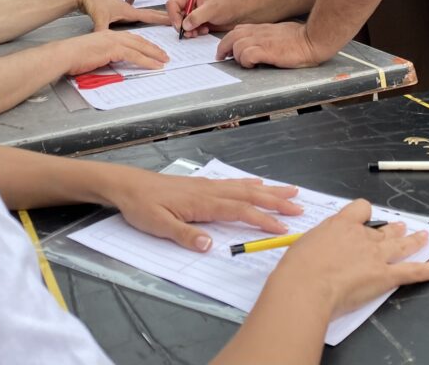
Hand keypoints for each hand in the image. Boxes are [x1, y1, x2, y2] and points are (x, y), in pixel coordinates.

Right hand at [64, 30, 168, 74]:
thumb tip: (113, 66)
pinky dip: (147, 61)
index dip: (143, 44)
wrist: (65, 54)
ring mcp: (114, 41)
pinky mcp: (113, 49)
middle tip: (164, 55)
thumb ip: (105, 57)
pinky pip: (135, 55)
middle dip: (153, 48)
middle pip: (139, 41)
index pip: (131, 39)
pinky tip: (155, 65)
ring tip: (164, 60)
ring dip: (154, 54)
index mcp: (108, 35)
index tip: (153, 50)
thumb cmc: (74, 57)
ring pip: (140, 47)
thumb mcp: (94, 55)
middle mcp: (113, 35)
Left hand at [71, 0, 168, 28]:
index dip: (162, 19)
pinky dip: (143, 18)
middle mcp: (130, 10)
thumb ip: (102, 29)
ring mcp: (125, 10)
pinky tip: (143, 21)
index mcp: (129, 11)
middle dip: (164, 17)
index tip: (174, 20)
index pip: (150, 16)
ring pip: (144, 14)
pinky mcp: (119, 12)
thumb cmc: (94, 1)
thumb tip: (103, 41)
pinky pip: (136, 16)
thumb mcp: (99, 17)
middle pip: (151, 14)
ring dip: (155, 16)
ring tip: (166, 20)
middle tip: (177, 19)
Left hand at [107, 167, 303, 251]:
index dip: (263, 220)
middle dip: (276, 202)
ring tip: (291, 191)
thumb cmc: (142, 206)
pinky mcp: (202, 184)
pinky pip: (233, 182)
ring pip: (245, 187)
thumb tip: (210, 246)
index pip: (240, 211)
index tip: (284, 228)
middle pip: (250, 195)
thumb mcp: (159, 225)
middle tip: (300, 207)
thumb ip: (185, 235)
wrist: (128, 185)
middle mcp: (211, 191)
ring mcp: (208, 186)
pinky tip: (258, 183)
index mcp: (204, 202)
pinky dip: (250, 183)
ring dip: (269, 190)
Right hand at [168, 0, 247, 38]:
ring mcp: (195, 12)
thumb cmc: (228, 5)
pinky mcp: (199, 21)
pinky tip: (204, 31)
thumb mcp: (211, 9)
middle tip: (188, 33)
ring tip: (197, 33)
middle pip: (177, 15)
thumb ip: (196, 16)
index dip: (174, 15)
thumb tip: (184, 25)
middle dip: (181, 25)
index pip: (173, 3)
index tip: (179, 26)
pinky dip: (195, 32)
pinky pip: (191, 28)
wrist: (241, 11)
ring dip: (189, 30)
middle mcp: (191, 3)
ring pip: (184, 23)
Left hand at [217, 21, 326, 66]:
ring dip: (236, 56)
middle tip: (222, 57)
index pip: (238, 29)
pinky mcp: (268, 50)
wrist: (314, 39)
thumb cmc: (302, 38)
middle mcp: (260, 32)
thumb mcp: (281, 33)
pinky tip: (253, 65)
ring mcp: (263, 41)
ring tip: (244, 64)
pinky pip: (247, 54)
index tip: (226, 50)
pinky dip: (245, 61)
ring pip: (237, 45)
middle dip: (223, 47)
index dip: (229, 39)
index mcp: (263, 29)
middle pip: (232, 36)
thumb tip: (262, 45)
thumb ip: (269, 36)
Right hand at [270, 199, 428, 316]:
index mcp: (340, 225)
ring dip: (415, 240)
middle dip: (393, 228)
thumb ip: (319, 244)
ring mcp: (376, 255)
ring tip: (424, 236)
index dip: (364, 213)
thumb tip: (320, 251)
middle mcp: (362, 235)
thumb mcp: (304, 246)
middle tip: (399, 228)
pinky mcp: (386, 275)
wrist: (306, 286)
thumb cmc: (297, 269)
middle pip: (384, 228)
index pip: (360, 208)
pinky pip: (414, 270)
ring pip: (402, 243)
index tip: (363, 220)